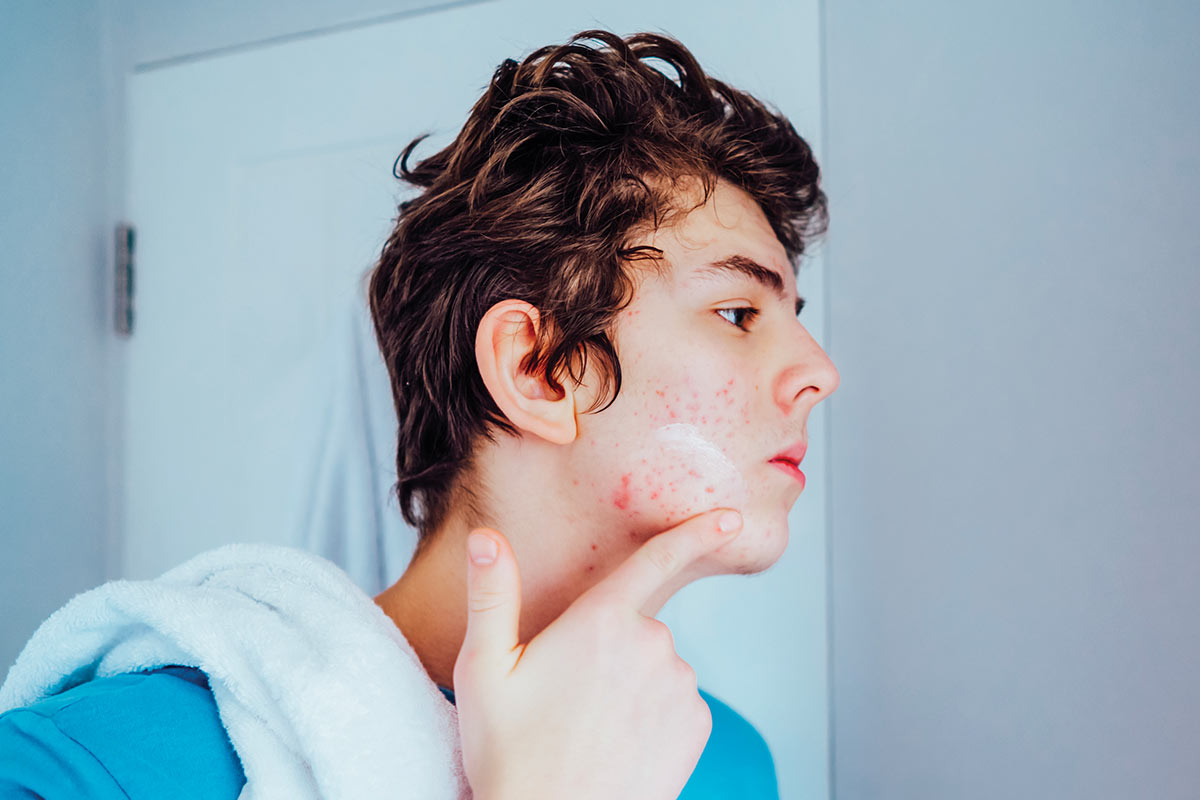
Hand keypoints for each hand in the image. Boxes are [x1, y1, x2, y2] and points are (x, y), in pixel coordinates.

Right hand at [453, 508, 742, 799]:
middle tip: (564, 696)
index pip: (657, 558)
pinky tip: (619, 743)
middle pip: (636, 625)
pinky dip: (654, 715)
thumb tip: (486, 537)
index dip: (698, 532)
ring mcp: (680, 686)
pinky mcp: (697, 725)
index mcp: (600, 620)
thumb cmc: (512, 755)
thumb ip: (491, 594)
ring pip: (657, 665)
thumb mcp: (483, 670)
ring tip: (588, 727)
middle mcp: (652, 644)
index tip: (733, 517)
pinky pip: (677, 701)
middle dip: (607, 647)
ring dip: (630, 684)